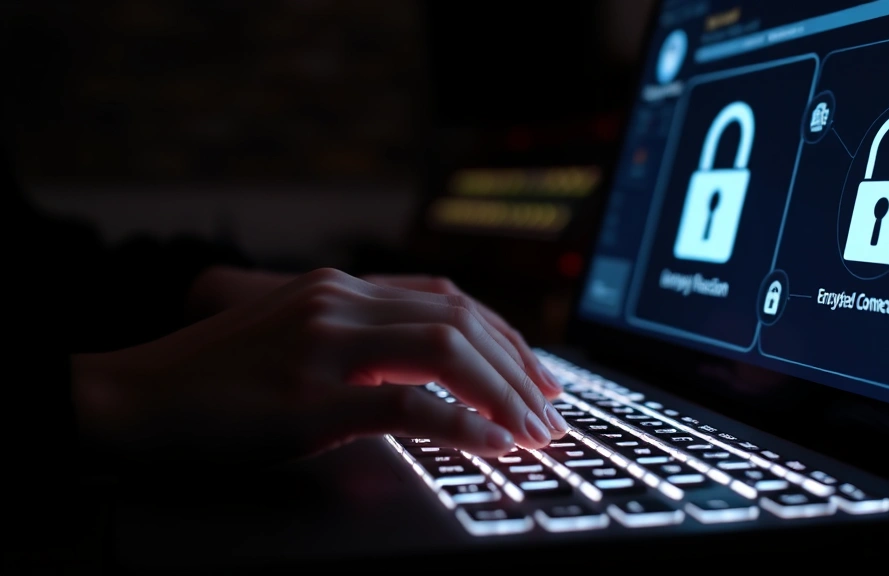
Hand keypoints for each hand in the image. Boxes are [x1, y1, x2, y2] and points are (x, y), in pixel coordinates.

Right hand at [73, 268, 568, 466]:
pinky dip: (462, 425)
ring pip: (447, 352)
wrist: (131, 397)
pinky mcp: (308, 398)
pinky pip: (408, 405)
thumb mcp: (294, 338)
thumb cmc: (215, 378)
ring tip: (533, 431)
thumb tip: (429, 374)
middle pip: (461, 320)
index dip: (504, 335)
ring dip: (503, 394)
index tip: (536, 373)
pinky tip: (490, 445)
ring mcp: (323, 346)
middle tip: (551, 409)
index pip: (449, 298)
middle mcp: (338, 302)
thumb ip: (357, 340)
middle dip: (520, 367)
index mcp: (339, 287)